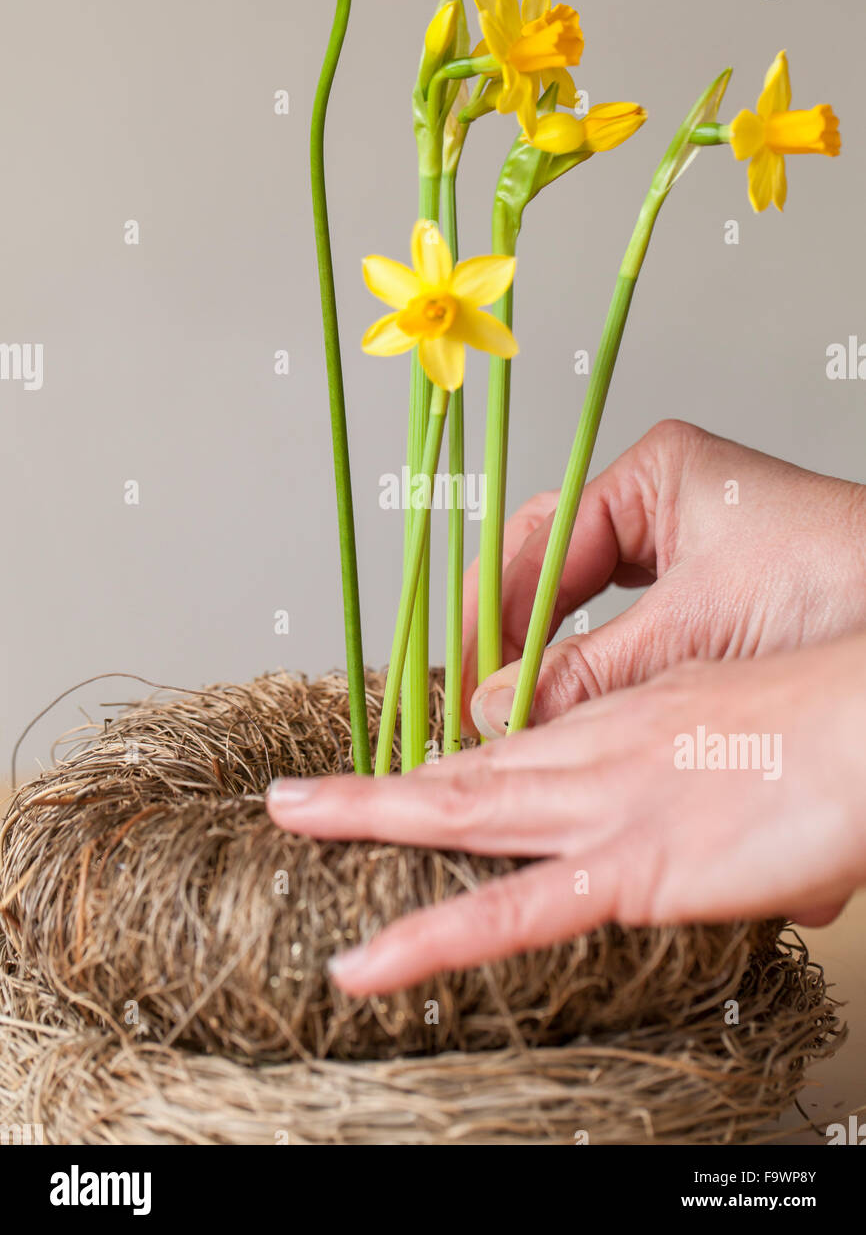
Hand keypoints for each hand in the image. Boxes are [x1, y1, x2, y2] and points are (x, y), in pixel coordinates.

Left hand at [267, 632, 865, 994]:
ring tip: (295, 822)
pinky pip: (512, 914)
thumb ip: (701, 783)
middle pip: (463, 773)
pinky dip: (431, 939)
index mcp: (622, 723)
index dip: (444, 766)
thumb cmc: (825, 728)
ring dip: (366, 821)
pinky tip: (372, 961)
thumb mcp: (739, 740)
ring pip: (461, 817)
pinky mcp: (631, 871)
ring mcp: (602, 810)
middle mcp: (594, 755)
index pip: (510, 747)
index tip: (397, 777)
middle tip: (299, 794)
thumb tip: (705, 825)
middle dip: (373, 788)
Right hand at [462, 419, 865, 735]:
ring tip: (507, 704)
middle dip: (508, 632)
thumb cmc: (841, 584)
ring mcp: (670, 544)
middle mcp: (652, 501)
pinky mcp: (689, 592)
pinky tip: (558, 696)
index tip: (475, 682)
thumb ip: (592, 669)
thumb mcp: (699, 629)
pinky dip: (580, 660)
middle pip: (540, 561)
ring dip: (537, 650)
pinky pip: (608, 621)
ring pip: (569, 595)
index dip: (501, 618)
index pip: (540, 543)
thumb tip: (499, 707)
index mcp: (652, 474)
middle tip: (478, 699)